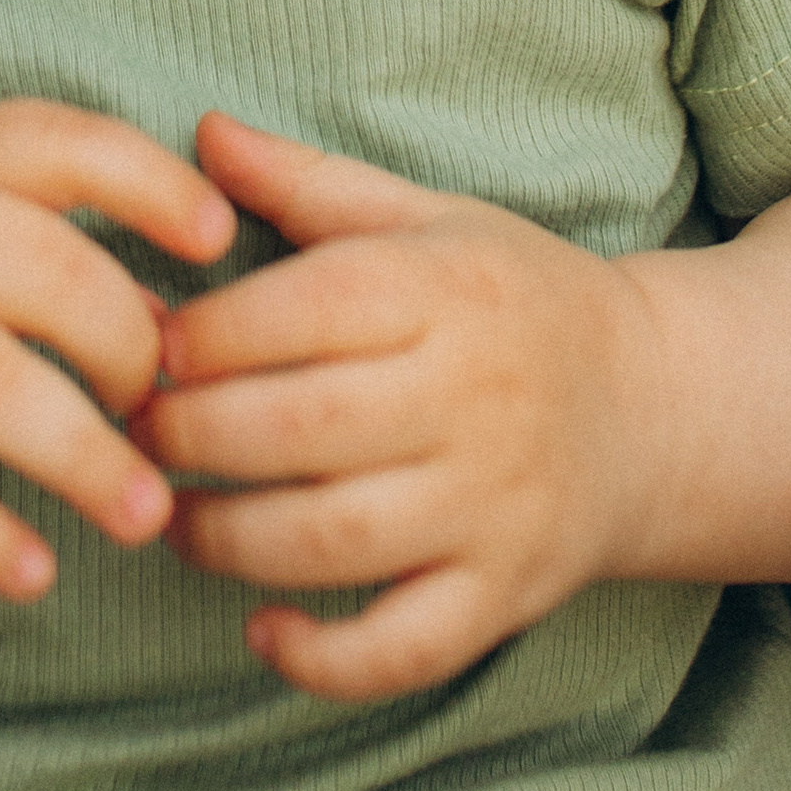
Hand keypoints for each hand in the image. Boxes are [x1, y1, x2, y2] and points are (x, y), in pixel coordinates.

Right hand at [0, 102, 234, 603]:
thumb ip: (27, 227)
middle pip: (45, 276)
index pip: (58, 145)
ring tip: (146, 516)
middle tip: (172, 417)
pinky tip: (32, 573)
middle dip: (130, 351)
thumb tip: (175, 311)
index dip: (149, 184)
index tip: (220, 241)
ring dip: (79, 456)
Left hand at [134, 113, 656, 700]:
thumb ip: (310, 183)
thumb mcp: (427, 218)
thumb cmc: (513, 300)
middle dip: (190, 437)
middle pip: (300, 428)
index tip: (144, 345)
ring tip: (175, 521)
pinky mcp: (505, 595)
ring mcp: (492, 505)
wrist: (656, 408)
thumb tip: (204, 131)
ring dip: (228, 541)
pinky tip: (265, 632)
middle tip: (133, 437)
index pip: (302, 309)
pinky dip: (326, 658)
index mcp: (443, 291)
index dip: (203, 335)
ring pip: (336, 541)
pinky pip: (406, 648)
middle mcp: (472, 397)